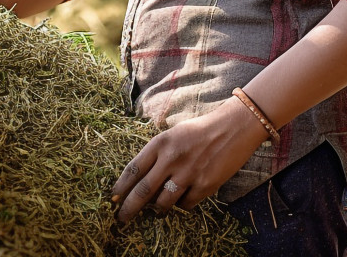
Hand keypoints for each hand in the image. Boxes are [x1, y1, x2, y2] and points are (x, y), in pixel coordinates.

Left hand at [111, 95, 268, 223]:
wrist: (233, 127)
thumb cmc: (200, 130)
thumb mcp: (173, 134)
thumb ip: (158, 154)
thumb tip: (141, 180)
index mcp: (161, 142)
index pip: (134, 169)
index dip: (121, 187)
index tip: (113, 198)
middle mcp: (172, 158)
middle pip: (143, 191)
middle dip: (129, 208)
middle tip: (121, 218)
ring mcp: (189, 173)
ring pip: (163, 203)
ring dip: (157, 209)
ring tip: (156, 210)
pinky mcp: (205, 185)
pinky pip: (186, 204)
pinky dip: (182, 205)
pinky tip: (183, 198)